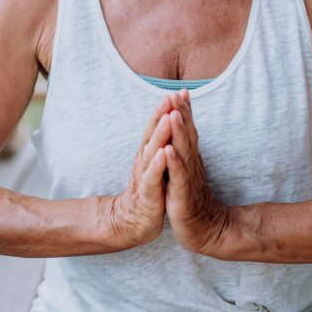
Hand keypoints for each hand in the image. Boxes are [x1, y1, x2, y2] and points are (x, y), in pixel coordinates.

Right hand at [109, 98, 171, 248]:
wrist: (135, 220)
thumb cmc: (151, 187)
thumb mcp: (158, 161)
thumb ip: (163, 140)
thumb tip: (172, 117)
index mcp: (150, 150)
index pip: (157, 125)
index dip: (165, 109)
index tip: (177, 91)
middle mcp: (145, 159)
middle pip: (152, 132)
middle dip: (160, 114)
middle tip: (169, 96)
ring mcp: (145, 175)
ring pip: (151, 151)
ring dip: (159, 134)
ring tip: (167, 118)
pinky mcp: (148, 194)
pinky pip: (152, 178)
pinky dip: (157, 165)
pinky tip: (163, 154)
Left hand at [163, 91, 230, 255]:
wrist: (207, 231)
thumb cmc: (194, 199)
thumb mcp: (190, 171)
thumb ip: (189, 150)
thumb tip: (187, 130)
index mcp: (190, 158)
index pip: (188, 130)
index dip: (184, 111)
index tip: (179, 90)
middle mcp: (191, 165)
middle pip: (187, 135)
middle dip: (181, 114)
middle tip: (176, 93)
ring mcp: (188, 180)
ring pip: (183, 152)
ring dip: (179, 132)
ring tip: (174, 113)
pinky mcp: (183, 197)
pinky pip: (178, 178)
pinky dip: (173, 163)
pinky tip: (168, 150)